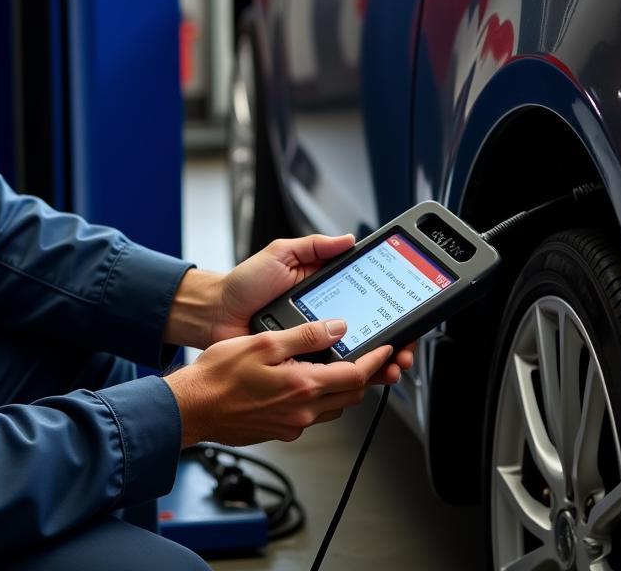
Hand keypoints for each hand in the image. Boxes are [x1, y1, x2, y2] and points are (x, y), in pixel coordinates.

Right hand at [165, 318, 391, 446]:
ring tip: (338, 364)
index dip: (376, 361)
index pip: (355, 375)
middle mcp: (302, 412)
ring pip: (332, 406)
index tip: (387, 349)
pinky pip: (311, 414)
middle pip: (350, 394)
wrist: (191, 408)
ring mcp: (291, 425)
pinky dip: (319, 396)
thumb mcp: (264, 343)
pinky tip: (306, 380)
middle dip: (364, 375)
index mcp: (303, 386)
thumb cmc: (218, 376)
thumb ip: (305, 335)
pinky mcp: (279, 431)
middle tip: (370, 356)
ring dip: (341, 386)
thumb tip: (337, 328)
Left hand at [210, 235, 415, 385]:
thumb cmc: (243, 283)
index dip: (388, 310)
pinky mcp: (298, 365)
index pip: (365, 300)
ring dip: (377, 365)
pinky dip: (347, 380)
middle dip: (391, 344)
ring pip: (353, 358)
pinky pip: (328, 375)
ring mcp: (311, 344)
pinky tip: (362, 381)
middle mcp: (321, 319)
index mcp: (322, 291)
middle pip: (367, 333)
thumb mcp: (280, 254)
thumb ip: (314, 246)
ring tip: (390, 368)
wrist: (215, 312)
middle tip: (403, 350)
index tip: (406, 316)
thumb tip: (348, 239)